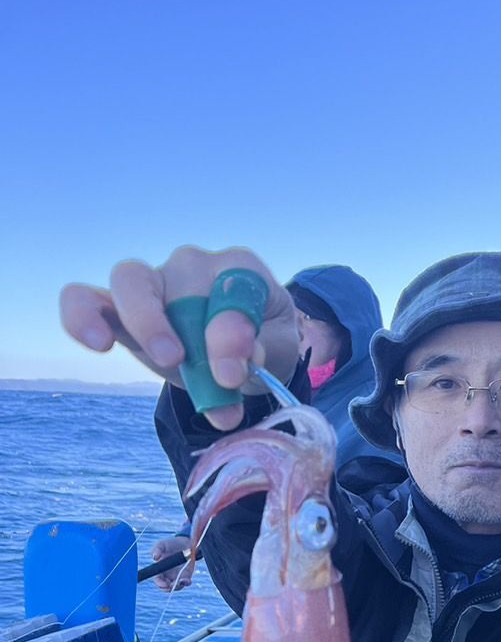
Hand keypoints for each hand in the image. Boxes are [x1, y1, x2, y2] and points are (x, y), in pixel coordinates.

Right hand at [60, 246, 299, 430]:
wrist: (237, 357)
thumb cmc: (261, 343)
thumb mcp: (279, 349)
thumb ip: (266, 350)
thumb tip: (236, 360)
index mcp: (240, 268)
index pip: (232, 284)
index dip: (230, 331)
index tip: (234, 375)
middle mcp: (193, 266)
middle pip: (183, 279)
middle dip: (189, 328)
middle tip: (198, 369)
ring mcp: (153, 283)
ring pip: (130, 279)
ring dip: (145, 320)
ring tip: (165, 360)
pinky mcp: (118, 309)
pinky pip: (84, 297)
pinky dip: (81, 315)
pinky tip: (97, 342)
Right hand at [151, 535, 195, 590]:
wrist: (184, 542)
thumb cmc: (170, 543)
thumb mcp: (162, 544)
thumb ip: (157, 549)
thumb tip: (154, 557)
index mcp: (160, 570)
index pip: (157, 580)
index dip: (159, 584)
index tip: (164, 584)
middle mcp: (168, 575)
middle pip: (166, 587)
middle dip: (168, 588)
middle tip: (171, 585)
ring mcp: (177, 576)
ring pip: (176, 587)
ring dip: (177, 587)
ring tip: (179, 582)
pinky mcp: (187, 575)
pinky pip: (186, 582)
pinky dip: (186, 583)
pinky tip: (186, 581)